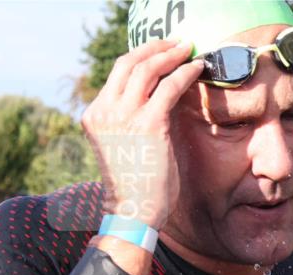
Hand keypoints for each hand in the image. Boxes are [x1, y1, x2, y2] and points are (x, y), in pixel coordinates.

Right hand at [81, 39, 203, 230]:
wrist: (133, 212)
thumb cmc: (134, 183)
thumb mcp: (124, 143)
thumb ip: (133, 117)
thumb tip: (161, 91)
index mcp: (94, 116)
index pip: (117, 75)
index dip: (141, 59)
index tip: (160, 54)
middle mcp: (104, 112)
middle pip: (128, 63)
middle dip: (154, 48)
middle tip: (176, 44)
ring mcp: (123, 116)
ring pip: (147, 68)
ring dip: (171, 55)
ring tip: (188, 51)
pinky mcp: (148, 123)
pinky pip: (170, 86)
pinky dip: (185, 73)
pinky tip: (198, 69)